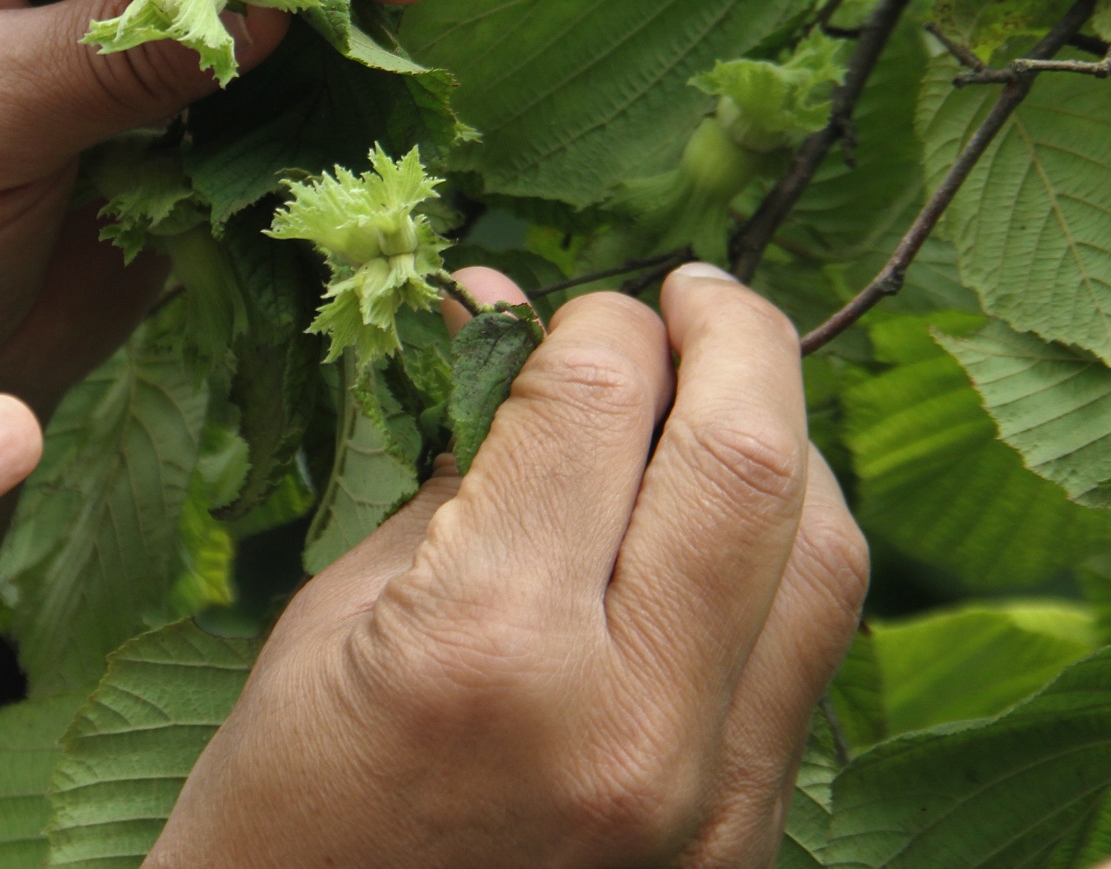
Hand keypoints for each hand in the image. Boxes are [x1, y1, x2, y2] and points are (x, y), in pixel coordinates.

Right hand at [152, 264, 869, 867]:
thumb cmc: (284, 801)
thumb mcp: (340, 609)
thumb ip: (458, 461)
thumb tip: (512, 315)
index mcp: (491, 646)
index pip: (600, 401)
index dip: (589, 320)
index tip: (563, 311)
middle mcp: (630, 724)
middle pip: (756, 460)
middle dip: (733, 336)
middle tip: (689, 297)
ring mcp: (711, 802)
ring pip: (826, 557)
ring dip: (781, 445)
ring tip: (713, 402)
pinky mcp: (746, 843)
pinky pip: (807, 657)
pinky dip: (778, 557)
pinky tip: (714, 527)